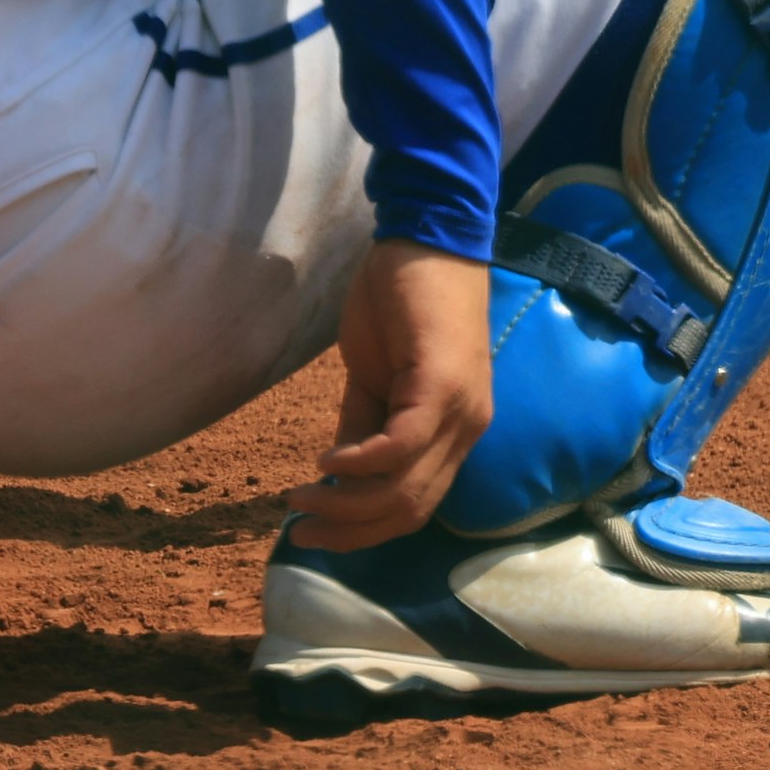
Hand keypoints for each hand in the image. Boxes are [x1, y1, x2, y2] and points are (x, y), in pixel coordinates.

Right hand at [287, 239, 493, 548]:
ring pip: (406, 488)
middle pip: (411, 509)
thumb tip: (338, 476)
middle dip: (351, 532)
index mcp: (455, 430)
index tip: (317, 535)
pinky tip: (327, 461)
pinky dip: (361, 463)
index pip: (417, 505)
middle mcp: (467, 428)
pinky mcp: (442, 383)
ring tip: (304, 500)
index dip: (365, 532)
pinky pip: (402, 446)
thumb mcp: (377, 376)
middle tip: (302, 533)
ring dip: (348, 505)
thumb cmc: (404, 299)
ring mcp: (460, 408)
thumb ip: (364, 424)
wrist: (428, 234)